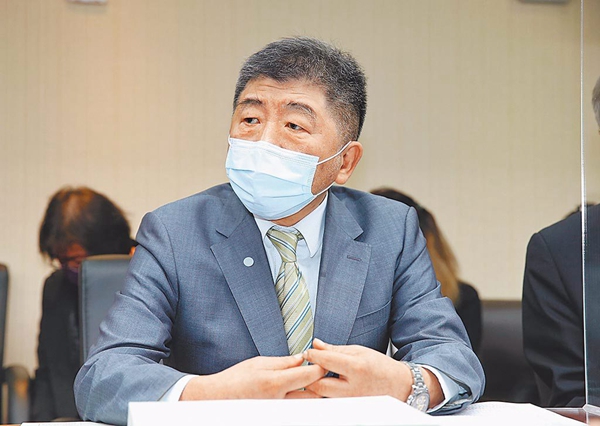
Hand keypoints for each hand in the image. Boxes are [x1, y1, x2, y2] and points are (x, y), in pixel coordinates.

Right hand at [180, 354, 325, 400]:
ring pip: (307, 403)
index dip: (321, 366)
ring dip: (314, 391)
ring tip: (312, 379)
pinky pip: (296, 407)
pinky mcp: (277, 415)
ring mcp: (278, 411)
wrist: (218, 398)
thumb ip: (285, 362)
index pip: (310, 376)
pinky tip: (301, 389)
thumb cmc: (236, 379)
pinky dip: (303, 398)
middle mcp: (279, 401)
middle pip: (315, 394)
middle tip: (323, 369)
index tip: (323, 359)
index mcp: (275, 383)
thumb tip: (303, 358)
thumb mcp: (260, 363)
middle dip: (322, 381)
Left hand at [303, 338, 442, 407]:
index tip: (308, 352)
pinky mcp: (350, 408)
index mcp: (357, 368)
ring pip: (322, 396)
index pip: (326, 361)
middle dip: (309, 375)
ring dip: (314, 385)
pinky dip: (324, 393)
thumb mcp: (359, 351)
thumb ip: (335, 349)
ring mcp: (351, 401)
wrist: (399, 385)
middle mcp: (353, 387)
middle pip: (319, 385)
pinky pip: (330, 401)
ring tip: (317, 375)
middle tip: (308, 366)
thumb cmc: (379, 366)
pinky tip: (325, 384)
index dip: (312, 356)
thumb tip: (315, 345)